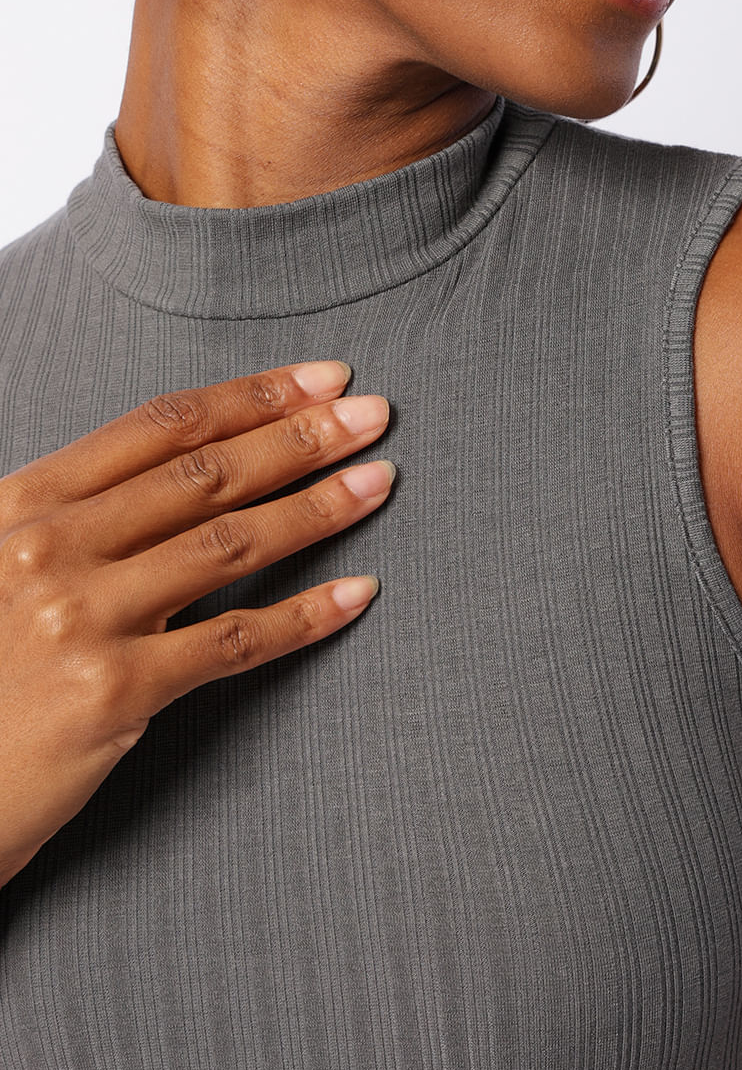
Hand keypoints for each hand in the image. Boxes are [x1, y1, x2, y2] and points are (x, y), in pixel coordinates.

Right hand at [0, 360, 393, 885]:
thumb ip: (75, 517)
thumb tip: (179, 473)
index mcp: (25, 501)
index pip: (161, 427)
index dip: (252, 397)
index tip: (322, 379)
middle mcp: (52, 546)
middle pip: (206, 474)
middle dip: (301, 437)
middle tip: (374, 415)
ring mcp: (83, 616)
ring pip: (229, 545)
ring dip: (317, 508)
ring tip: (379, 482)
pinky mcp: (115, 690)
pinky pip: (234, 640)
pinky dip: (306, 615)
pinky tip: (359, 593)